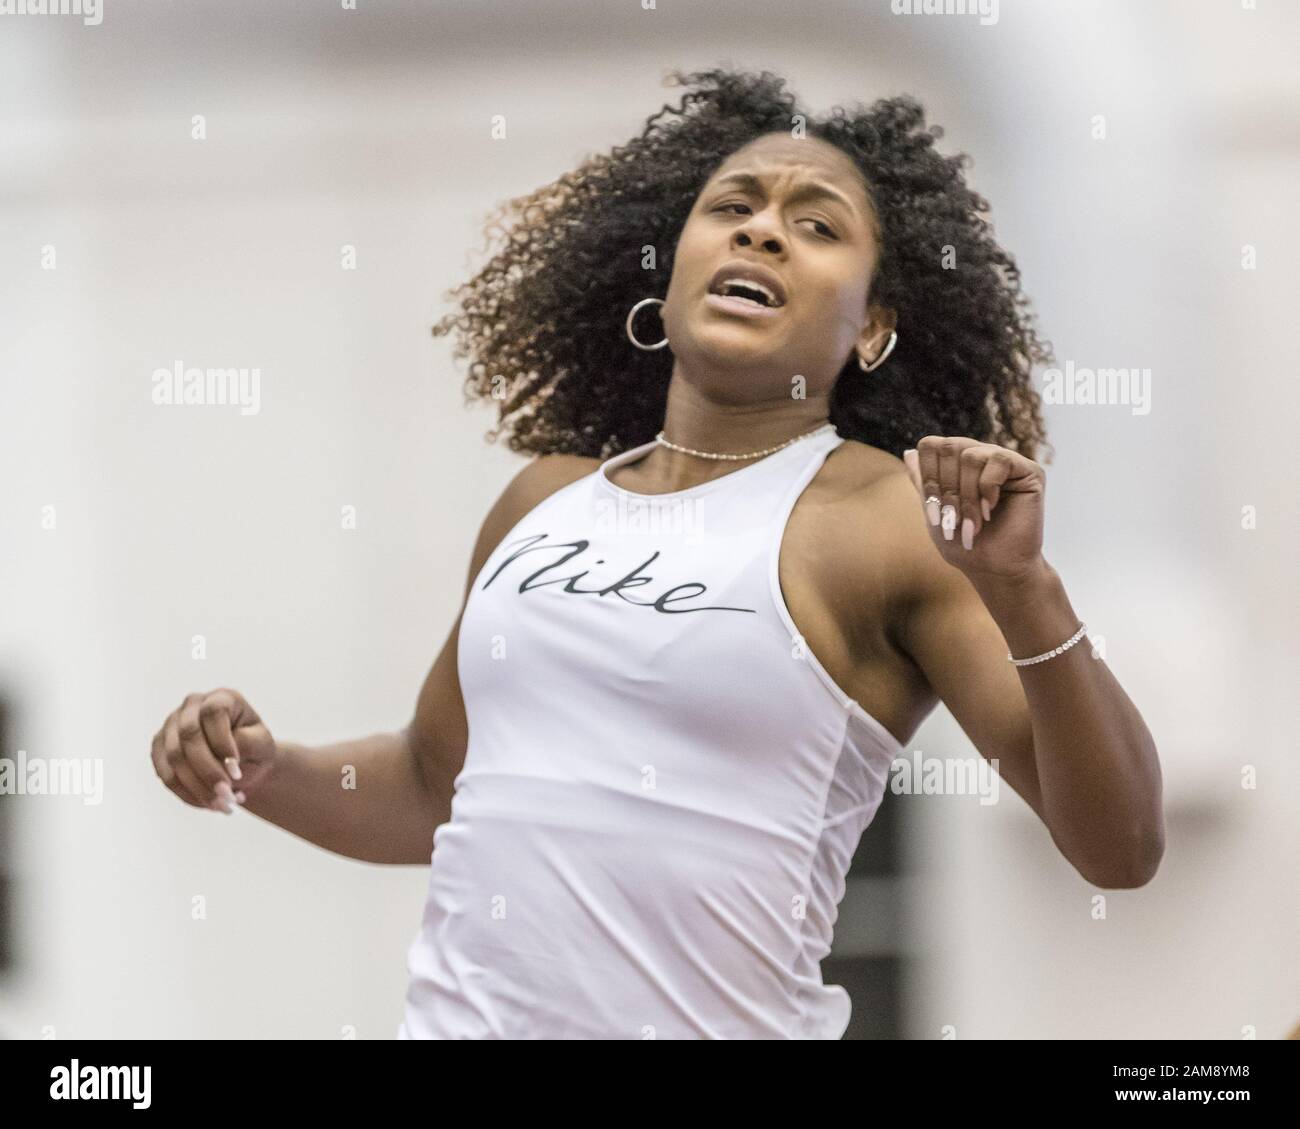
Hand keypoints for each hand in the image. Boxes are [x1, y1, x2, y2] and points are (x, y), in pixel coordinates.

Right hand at [150, 688, 276, 812]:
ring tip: (223, 806)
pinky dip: (188, 794)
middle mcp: (191, 706)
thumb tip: (225, 756)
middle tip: (227, 796)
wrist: (244, 764)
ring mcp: (170, 726)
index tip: (236, 771)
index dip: (222, 743)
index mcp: (221, 697)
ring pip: (175, 758)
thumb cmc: (255, 749)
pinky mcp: (159, 750)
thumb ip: (247, 742)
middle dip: (208, 770)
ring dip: (198, 787)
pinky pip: (166, 775)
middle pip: (189, 735)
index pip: (213, 712)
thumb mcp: (262, 744)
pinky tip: (209, 804)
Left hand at [902, 436, 1045, 581]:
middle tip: (952, 520)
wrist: (995, 570)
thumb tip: (909, 452)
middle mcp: (981, 457)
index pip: (931, 446)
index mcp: (958, 465)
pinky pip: (998, 460)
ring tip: (972, 524)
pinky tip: (990, 510)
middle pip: (949, 447)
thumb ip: (923, 482)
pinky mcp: (1029, 471)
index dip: (927, 477)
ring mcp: (1004, 462)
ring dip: (966, 495)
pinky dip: (988, 488)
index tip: (933, 512)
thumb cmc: (964, 545)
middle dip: (946, 489)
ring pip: (971, 456)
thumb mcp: (934, 512)